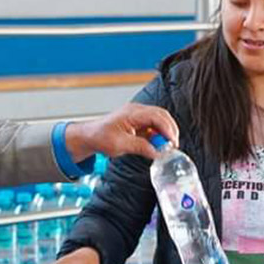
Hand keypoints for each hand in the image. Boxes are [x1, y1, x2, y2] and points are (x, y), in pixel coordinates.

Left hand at [64, 103, 179, 161]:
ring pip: (160, 120)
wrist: (90, 136)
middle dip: (170, 130)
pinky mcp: (138, 122)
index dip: (167, 129)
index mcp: (132, 113)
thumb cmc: (100, 137)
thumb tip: (157, 152)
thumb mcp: (119, 145)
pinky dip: (159, 135)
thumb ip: (139, 147)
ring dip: (166, 132)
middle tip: (174, 145)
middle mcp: (137, 111)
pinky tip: (158, 145)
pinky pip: (154, 126)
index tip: (172, 142)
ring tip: (167, 146)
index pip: (157, 116)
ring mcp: (138, 115)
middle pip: (162, 115)